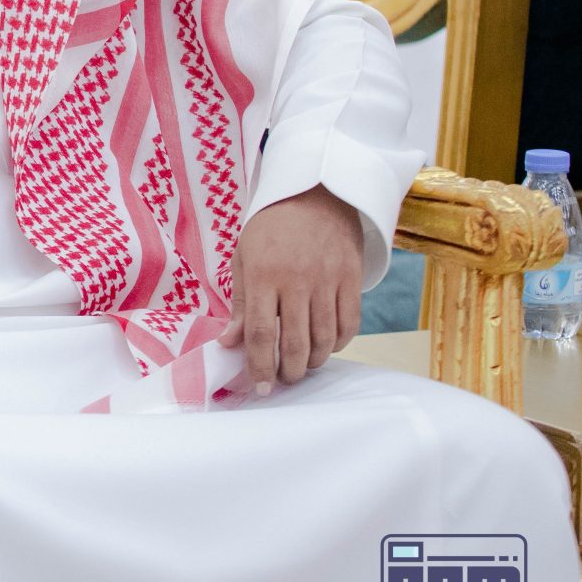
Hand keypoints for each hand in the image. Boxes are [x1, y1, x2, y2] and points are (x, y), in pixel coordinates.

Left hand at [216, 186, 364, 393]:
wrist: (315, 196)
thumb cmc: (271, 229)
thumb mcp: (244, 258)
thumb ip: (241, 304)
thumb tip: (229, 344)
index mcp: (264, 274)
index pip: (262, 332)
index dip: (259, 364)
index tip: (259, 385)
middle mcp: (297, 280)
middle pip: (296, 342)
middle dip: (288, 370)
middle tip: (282, 380)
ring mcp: (328, 280)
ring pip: (325, 338)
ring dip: (313, 361)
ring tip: (302, 367)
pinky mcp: (352, 279)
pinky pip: (349, 324)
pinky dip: (338, 343)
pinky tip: (326, 347)